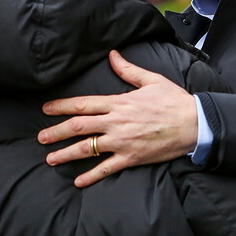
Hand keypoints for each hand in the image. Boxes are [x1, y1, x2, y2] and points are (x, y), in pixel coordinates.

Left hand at [38, 50, 198, 187]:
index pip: (83, 104)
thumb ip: (128, 70)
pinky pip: (107, 168)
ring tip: (51, 158)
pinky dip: (91, 176)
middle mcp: (116, 122)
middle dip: (57, 132)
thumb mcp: (151, 80)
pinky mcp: (132, 158)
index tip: (46, 109)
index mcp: (119, 102)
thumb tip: (112, 55)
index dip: (62, 107)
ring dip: (67, 153)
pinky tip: (78, 181)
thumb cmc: (174, 101)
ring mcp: (123, 142)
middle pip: (79, 127)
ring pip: (88, 148)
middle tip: (41, 137)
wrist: (194, 124)